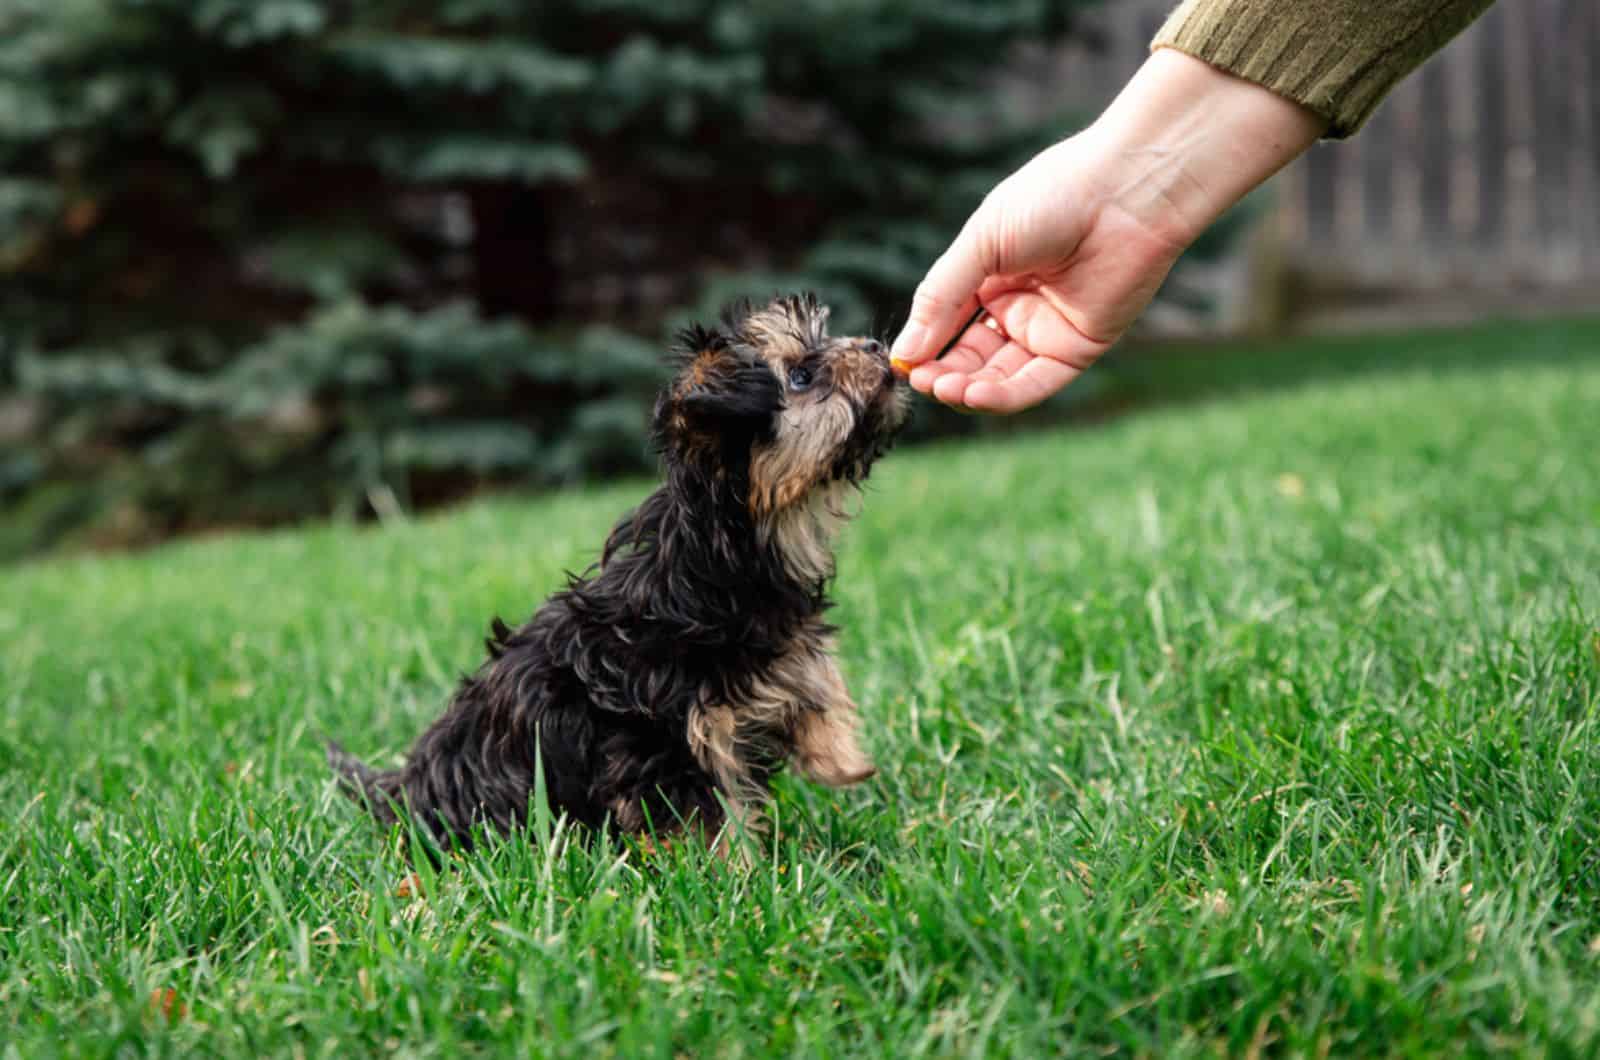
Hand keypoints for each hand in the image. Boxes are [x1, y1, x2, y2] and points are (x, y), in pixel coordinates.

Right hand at [891, 49, 1325, 413]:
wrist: (1125, 192)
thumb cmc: (1054, 197)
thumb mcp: (981, 244)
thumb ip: (941, 298)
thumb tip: (905, 351)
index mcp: (990, 275)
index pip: (947, 323)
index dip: (925, 344)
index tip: (902, 362)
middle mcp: (1018, 306)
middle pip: (971, 357)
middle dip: (943, 373)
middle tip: (920, 380)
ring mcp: (1048, 329)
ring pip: (999, 376)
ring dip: (968, 389)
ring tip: (943, 388)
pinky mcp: (1079, 347)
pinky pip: (1036, 383)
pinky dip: (1004, 395)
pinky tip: (975, 394)